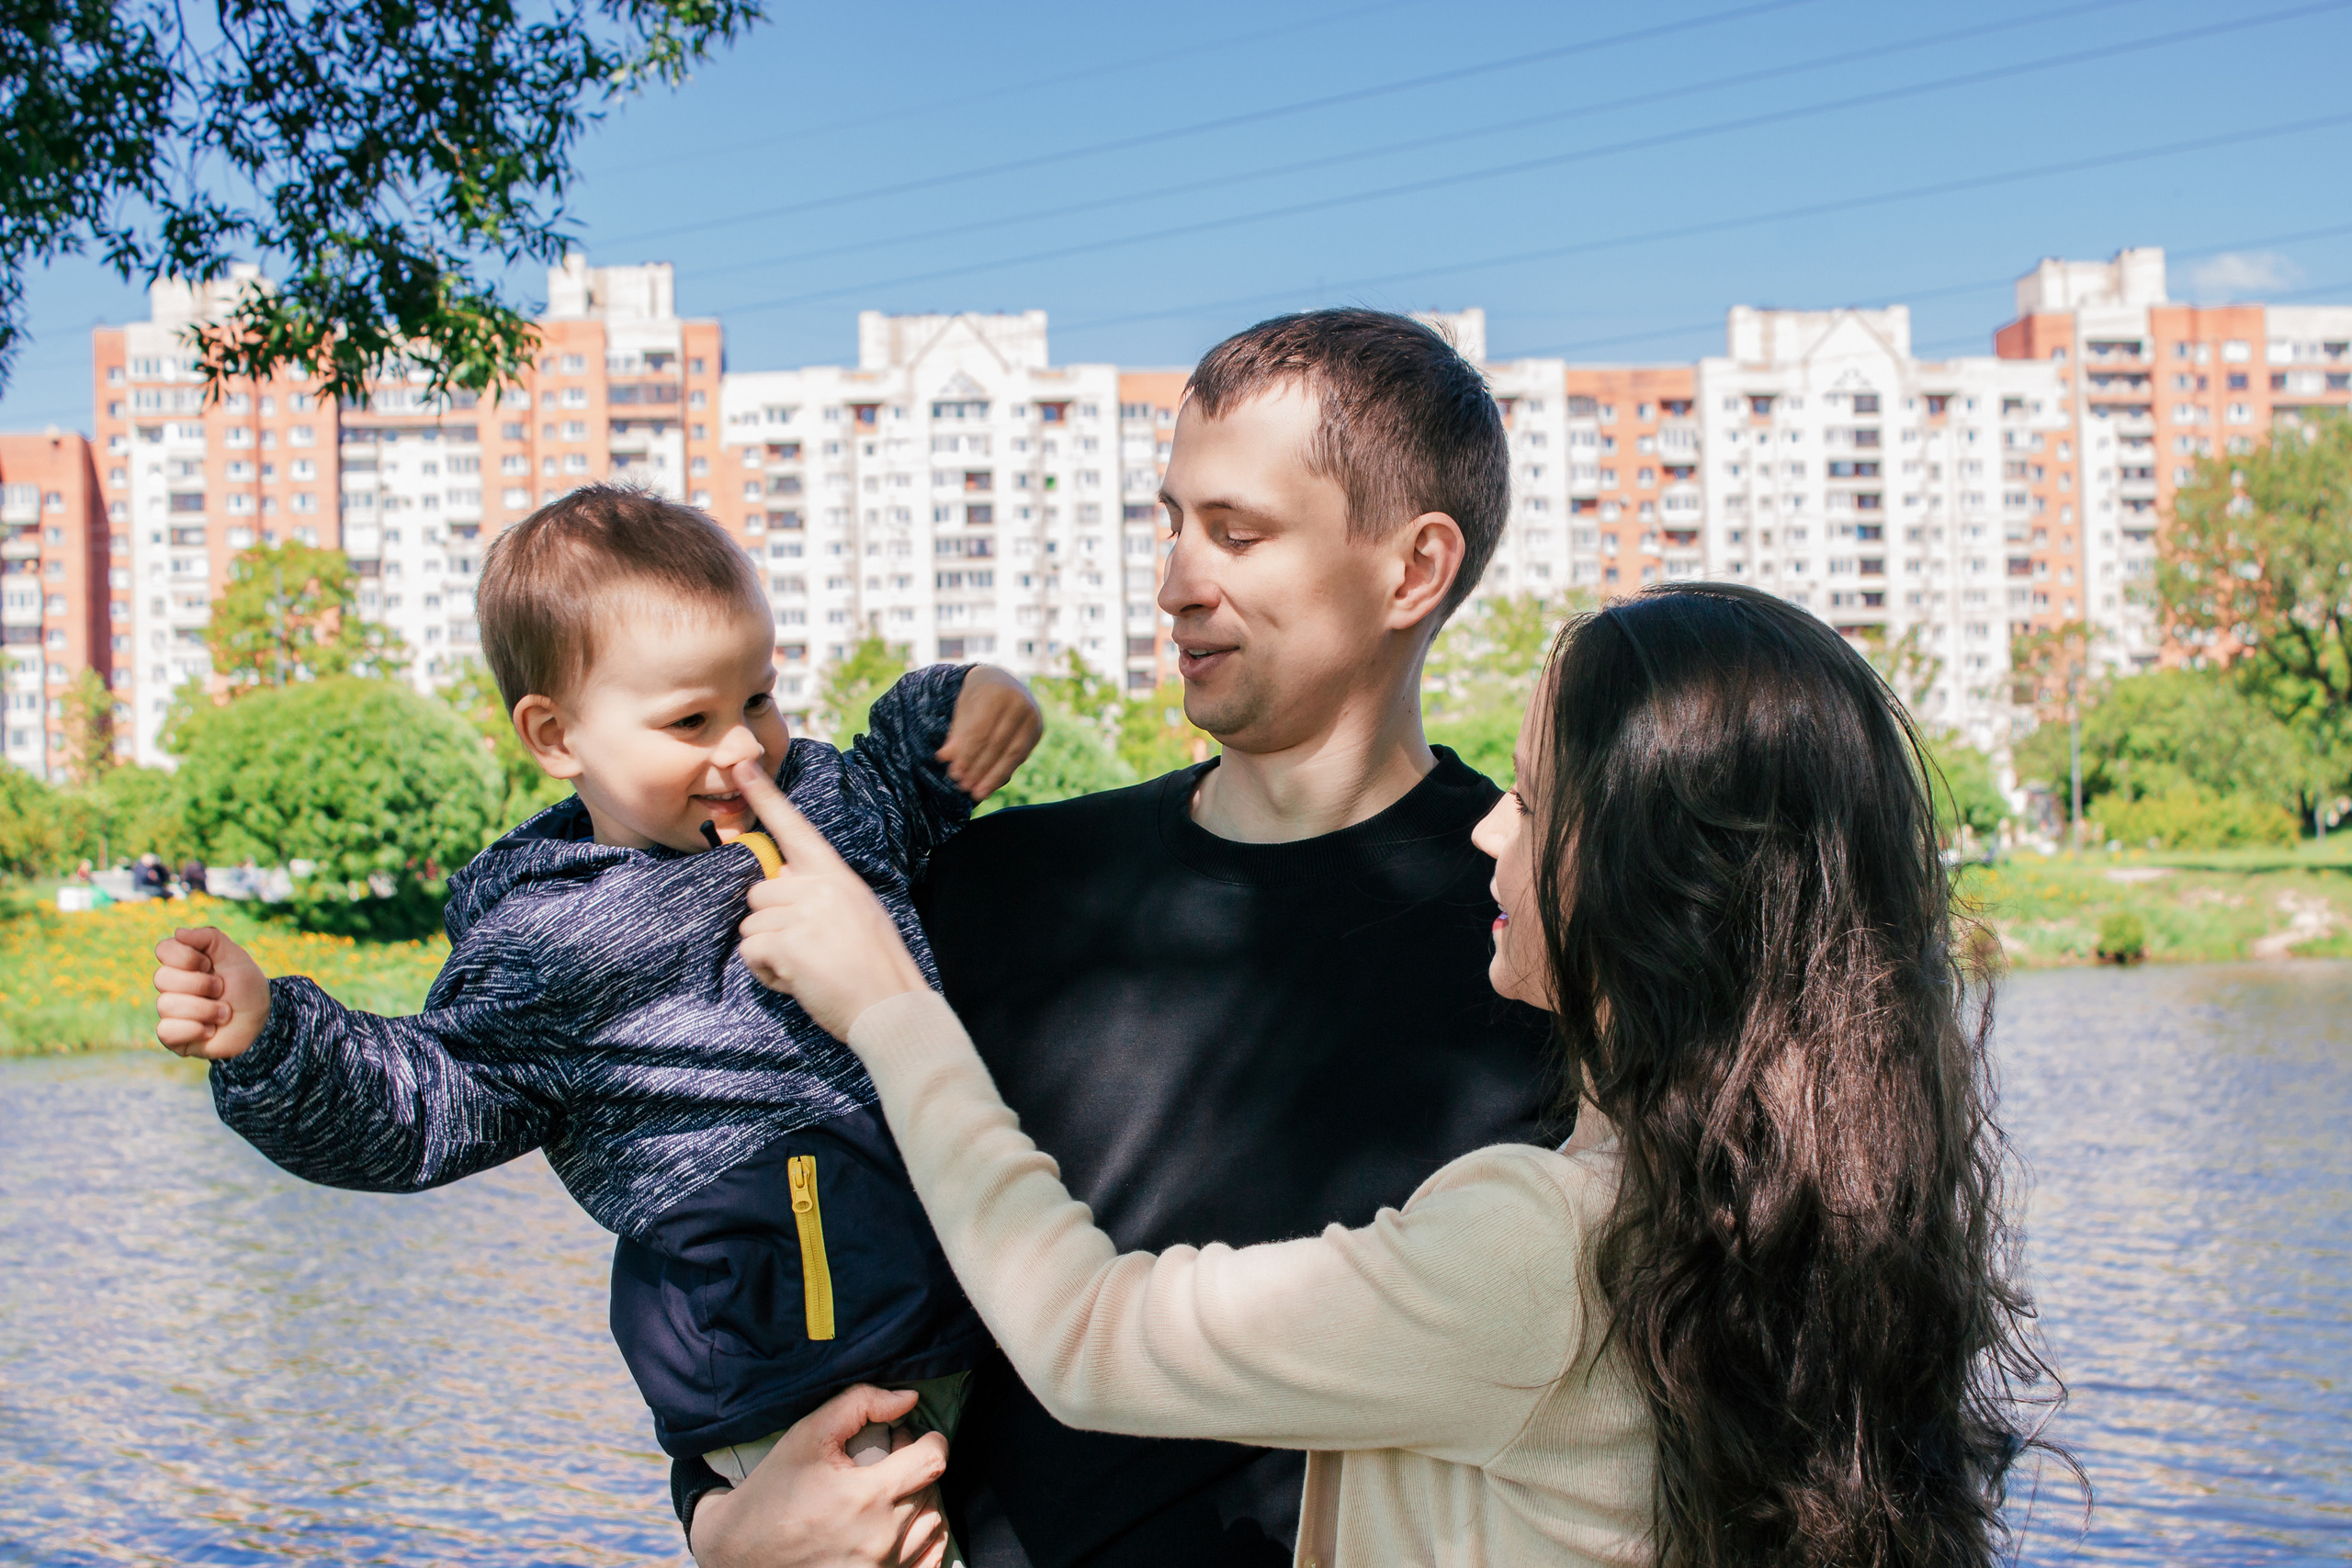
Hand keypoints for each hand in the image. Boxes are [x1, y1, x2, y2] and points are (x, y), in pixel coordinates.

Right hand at [153, 926, 270, 1059]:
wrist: (260, 1020)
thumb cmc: (246, 987)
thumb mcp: (234, 956)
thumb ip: (210, 938)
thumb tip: (178, 933)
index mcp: (183, 964)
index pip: (164, 949)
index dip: (190, 958)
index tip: (211, 965)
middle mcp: (171, 986)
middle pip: (161, 978)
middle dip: (202, 984)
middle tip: (221, 990)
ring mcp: (170, 1011)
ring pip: (166, 1005)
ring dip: (206, 1009)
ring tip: (223, 1013)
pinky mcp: (172, 1036)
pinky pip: (165, 1031)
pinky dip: (195, 1030)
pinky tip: (210, 1030)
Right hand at [690, 1385, 949, 1567]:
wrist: (739, 1552)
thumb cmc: (773, 1492)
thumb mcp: (808, 1434)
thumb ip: (860, 1403)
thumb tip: (908, 1399)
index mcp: (868, 1499)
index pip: (933, 1461)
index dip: (929, 1440)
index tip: (912, 1435)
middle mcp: (881, 1540)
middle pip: (932, 1491)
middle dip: (918, 1466)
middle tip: (892, 1457)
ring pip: (933, 1527)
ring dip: (922, 1501)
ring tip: (894, 1488)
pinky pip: (927, 1563)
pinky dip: (926, 1541)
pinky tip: (904, 1524)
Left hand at [730, 759, 928, 1038]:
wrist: (893, 1007)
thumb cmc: (874, 968)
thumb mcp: (855, 914)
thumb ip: (819, 894)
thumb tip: (779, 882)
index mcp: (838, 876)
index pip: (796, 828)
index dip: (765, 795)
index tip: (740, 764)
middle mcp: (820, 886)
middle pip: (759, 893)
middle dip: (771, 926)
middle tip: (809, 952)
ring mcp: (805, 912)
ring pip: (750, 925)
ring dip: (769, 953)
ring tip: (808, 969)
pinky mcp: (789, 942)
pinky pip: (751, 952)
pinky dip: (766, 972)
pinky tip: (798, 981)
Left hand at [937, 665, 1041, 801]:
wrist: (1003, 682)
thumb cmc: (977, 698)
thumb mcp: (963, 710)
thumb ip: (956, 733)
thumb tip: (944, 757)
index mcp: (996, 693)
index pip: (980, 731)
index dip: (967, 755)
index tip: (954, 774)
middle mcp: (1019, 703)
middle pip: (997, 744)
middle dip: (978, 768)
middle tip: (963, 787)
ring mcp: (1032, 717)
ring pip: (1012, 754)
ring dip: (993, 777)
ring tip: (976, 794)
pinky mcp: (1038, 730)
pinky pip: (1021, 756)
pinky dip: (1004, 773)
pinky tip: (989, 786)